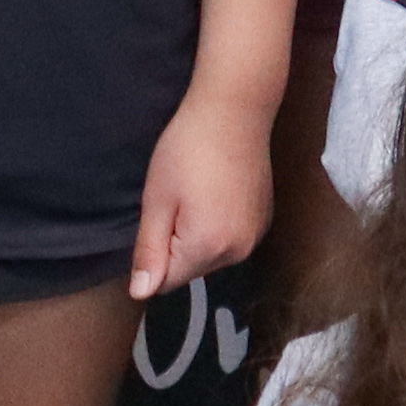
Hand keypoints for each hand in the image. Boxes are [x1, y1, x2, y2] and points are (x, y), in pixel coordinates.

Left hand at [133, 93, 272, 296]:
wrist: (235, 112)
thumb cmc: (186, 150)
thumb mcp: (157, 199)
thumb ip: (149, 250)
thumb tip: (140, 293)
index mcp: (207, 247)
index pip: (167, 281)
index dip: (154, 253)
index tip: (158, 214)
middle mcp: (238, 252)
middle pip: (191, 270)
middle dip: (176, 246)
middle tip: (175, 199)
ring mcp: (256, 236)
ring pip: (212, 256)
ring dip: (198, 237)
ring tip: (196, 193)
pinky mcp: (265, 221)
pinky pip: (232, 240)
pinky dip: (219, 227)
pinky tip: (216, 193)